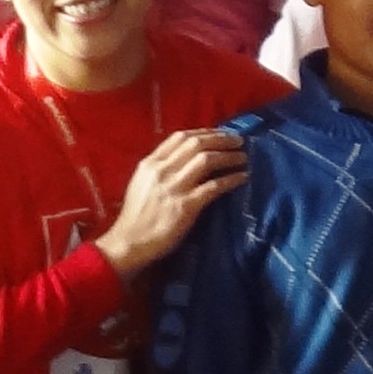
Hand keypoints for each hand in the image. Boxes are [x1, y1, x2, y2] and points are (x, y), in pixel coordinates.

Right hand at [94, 129, 247, 273]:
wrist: (129, 242)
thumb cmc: (136, 215)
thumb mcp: (142, 182)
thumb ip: (160, 168)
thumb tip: (185, 157)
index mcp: (150, 163)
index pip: (180, 137)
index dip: (205, 132)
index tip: (221, 133)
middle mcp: (162, 170)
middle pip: (196, 144)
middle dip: (221, 139)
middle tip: (239, 141)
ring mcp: (174, 187)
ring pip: (207, 160)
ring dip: (229, 156)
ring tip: (243, 158)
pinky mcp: (186, 206)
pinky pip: (214, 186)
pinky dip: (231, 179)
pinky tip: (242, 177)